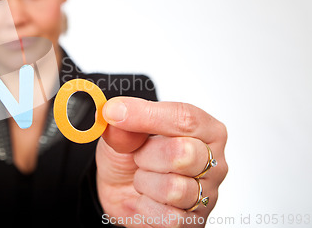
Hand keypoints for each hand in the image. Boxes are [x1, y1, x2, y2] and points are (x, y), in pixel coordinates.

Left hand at [96, 98, 227, 226]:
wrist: (120, 189)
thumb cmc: (130, 156)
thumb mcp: (122, 132)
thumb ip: (123, 124)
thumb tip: (116, 112)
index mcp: (205, 129)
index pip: (185, 118)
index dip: (146, 115)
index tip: (116, 112)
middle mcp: (213, 161)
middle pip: (183, 152)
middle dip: (147, 154)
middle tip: (138, 156)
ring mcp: (207, 194)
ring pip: (174, 188)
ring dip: (145, 183)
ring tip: (143, 178)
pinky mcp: (195, 222)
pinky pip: (168, 217)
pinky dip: (146, 208)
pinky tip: (146, 198)